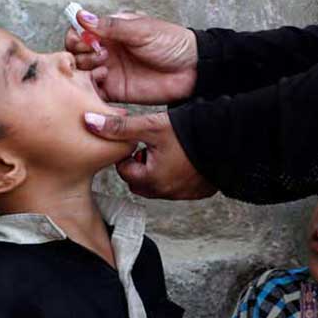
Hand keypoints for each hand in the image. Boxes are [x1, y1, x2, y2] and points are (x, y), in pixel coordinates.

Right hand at [65, 10, 197, 104]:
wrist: (192, 68)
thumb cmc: (171, 43)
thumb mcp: (141, 29)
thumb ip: (111, 26)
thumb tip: (82, 17)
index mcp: (111, 33)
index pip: (80, 33)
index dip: (78, 37)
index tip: (90, 40)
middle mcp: (107, 52)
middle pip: (77, 55)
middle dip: (81, 54)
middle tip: (101, 55)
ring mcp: (110, 73)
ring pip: (82, 74)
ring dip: (86, 71)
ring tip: (105, 69)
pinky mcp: (117, 92)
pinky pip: (95, 94)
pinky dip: (91, 91)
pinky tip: (104, 82)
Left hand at [83, 112, 216, 198]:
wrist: (228, 138)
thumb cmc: (189, 133)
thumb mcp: (150, 126)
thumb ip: (119, 127)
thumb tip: (89, 122)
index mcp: (151, 179)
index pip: (125, 170)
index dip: (127, 154)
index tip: (137, 141)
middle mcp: (166, 193)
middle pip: (140, 182)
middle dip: (140, 167)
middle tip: (149, 147)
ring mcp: (184, 195)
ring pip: (159, 186)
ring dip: (158, 171)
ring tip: (168, 150)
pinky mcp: (200, 192)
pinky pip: (179, 188)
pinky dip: (177, 176)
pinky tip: (184, 159)